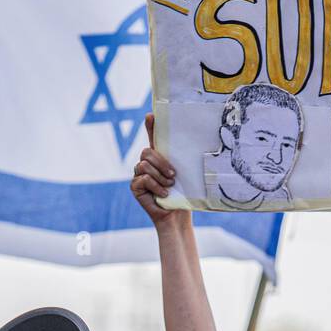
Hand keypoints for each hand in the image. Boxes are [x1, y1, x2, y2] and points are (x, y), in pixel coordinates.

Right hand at [131, 113, 189, 229]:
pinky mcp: (134, 186)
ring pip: (145, 165)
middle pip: (147, 152)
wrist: (176, 215)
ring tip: (170, 185)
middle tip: (174, 175)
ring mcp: (138, 174)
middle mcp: (146, 163)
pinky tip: (163, 193)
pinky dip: (155, 186)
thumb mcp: (184, 174)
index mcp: (159, 158)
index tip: (151, 115)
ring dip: (160, 177)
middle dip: (161, 162)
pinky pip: (143, 179)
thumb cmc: (182, 195)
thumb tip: (195, 145)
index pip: (153, 137)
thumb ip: (181, 161)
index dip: (151, 126)